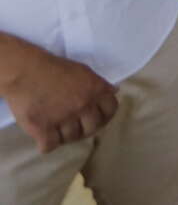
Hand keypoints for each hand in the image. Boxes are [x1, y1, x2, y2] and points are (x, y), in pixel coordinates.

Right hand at [0, 45, 118, 152]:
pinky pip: (50, 146)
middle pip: (92, 129)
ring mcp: (64, 118)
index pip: (111, 110)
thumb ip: (99, 84)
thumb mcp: (83, 71)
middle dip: (85, 129)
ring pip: (71, 138)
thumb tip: (114, 92)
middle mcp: (83, 105)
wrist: (25, 71)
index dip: (104, 116)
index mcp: (96, 90)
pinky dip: (47, 144)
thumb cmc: (54, 69)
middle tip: (74, 126)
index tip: (96, 119)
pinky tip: (44, 136)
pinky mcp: (43, 128)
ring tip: (56, 127)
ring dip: (64, 136)